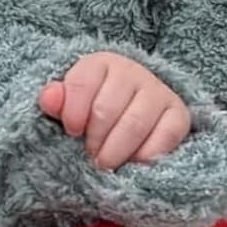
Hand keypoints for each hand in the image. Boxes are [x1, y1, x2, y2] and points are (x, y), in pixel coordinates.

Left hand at [39, 53, 191, 170]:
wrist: (133, 107)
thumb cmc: (93, 108)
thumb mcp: (70, 102)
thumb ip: (55, 101)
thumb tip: (48, 99)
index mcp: (100, 63)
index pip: (81, 84)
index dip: (72, 114)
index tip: (71, 132)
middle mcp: (132, 72)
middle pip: (105, 110)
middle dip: (93, 140)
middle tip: (89, 156)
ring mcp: (158, 92)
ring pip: (133, 124)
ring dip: (115, 151)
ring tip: (105, 163)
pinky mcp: (178, 114)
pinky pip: (164, 137)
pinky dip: (145, 157)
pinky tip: (132, 163)